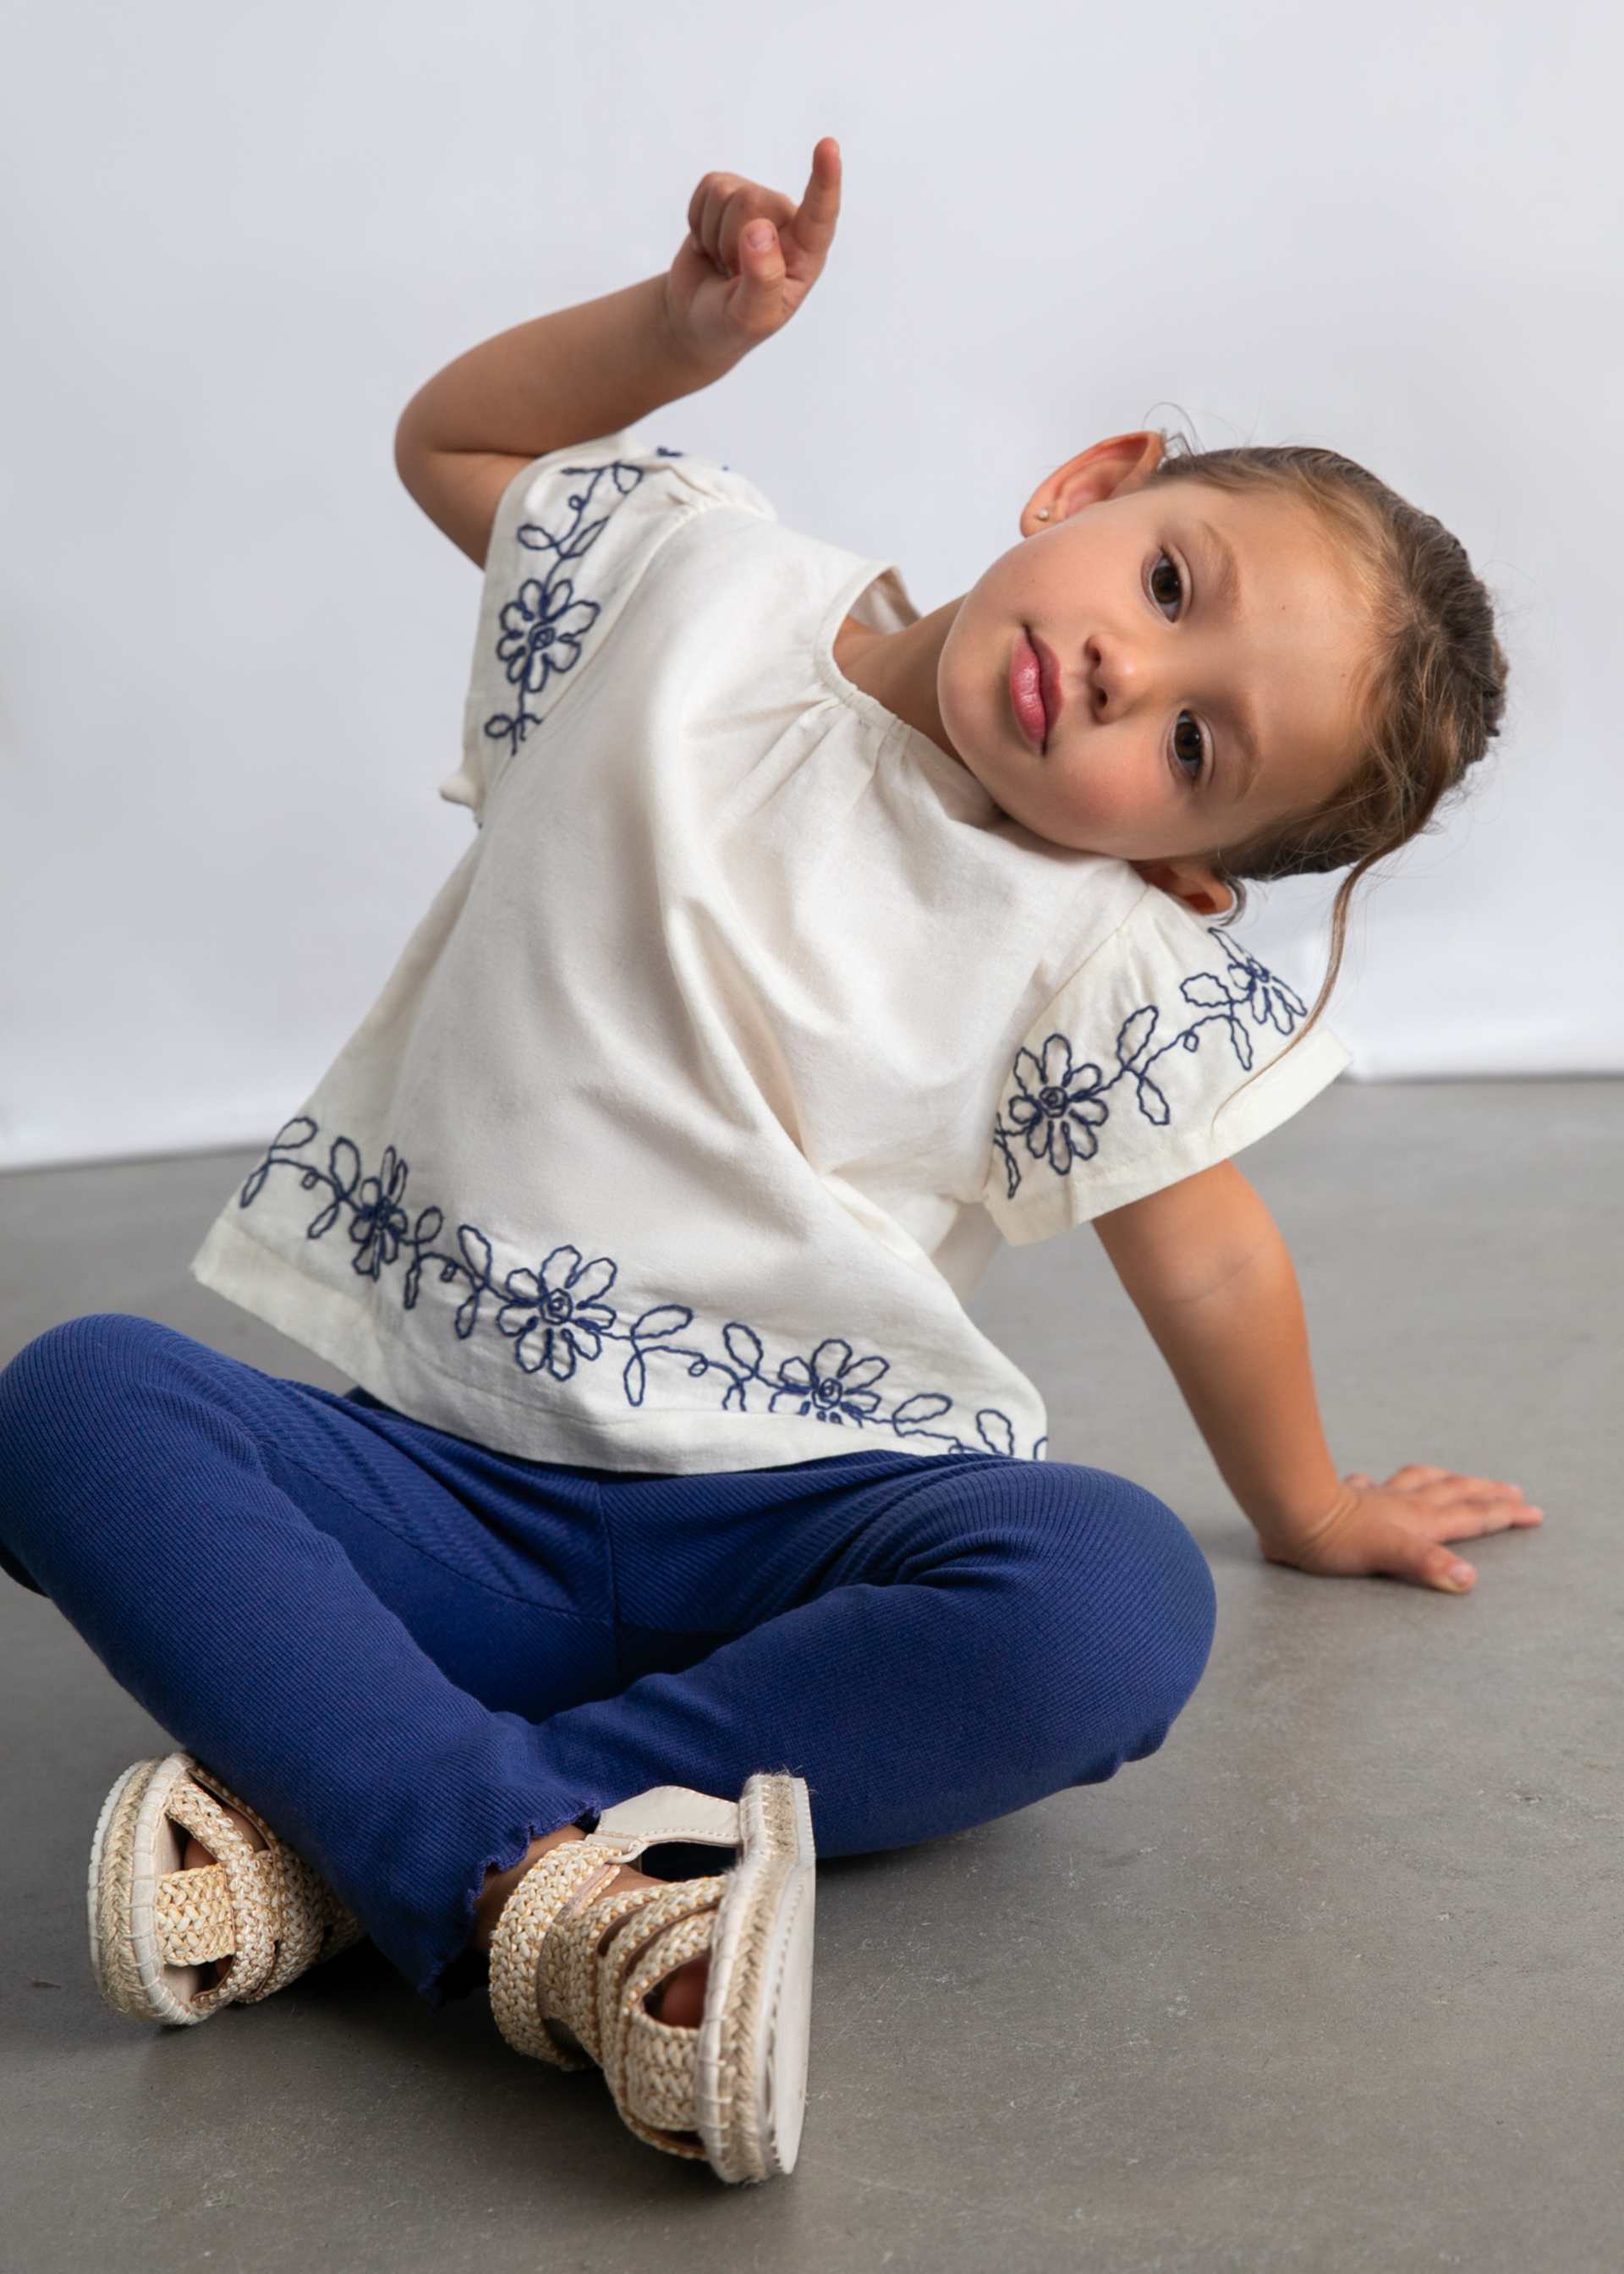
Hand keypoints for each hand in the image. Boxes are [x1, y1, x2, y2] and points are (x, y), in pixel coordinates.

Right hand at [663, 137, 841, 371]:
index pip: (820, 215)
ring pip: (728, 192)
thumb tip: (761, 231)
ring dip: (712, 234)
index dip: (825, 180)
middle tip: (731, 274)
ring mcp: (760, 205)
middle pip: (751, 201)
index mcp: (805, 256)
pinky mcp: (730, 193)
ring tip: (722, 262)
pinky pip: (708, 187)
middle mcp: (788, 223)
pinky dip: (697, 221)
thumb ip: (762, 281)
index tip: (829, 146)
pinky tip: (709, 244)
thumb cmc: (731, 325)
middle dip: (727, 241)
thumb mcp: (749, 319)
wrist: (696, 319)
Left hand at [1258, 1464, 1544, 1593]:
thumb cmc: (1334, 1540)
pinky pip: (1375, 1485)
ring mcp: (1377, 1498)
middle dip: (1487, 1493)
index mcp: (1419, 1521)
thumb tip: (1469, 1577)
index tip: (1534, 1512)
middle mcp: (1403, 1504)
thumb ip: (1428, 1565)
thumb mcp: (1388, 1556)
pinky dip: (1387, 1484)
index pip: (1472, 1517)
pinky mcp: (1349, 1497)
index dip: (1504, 1515)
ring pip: (1422, 1482)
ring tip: (1462, 1479)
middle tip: (1514, 1491)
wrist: (1289, 1511)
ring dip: (1448, 1480)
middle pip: (1455, 1493)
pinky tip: (1378, 1483)